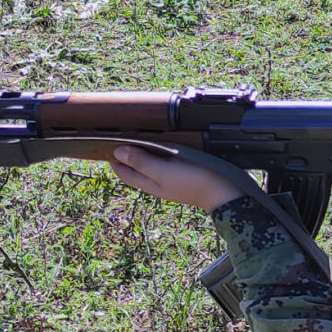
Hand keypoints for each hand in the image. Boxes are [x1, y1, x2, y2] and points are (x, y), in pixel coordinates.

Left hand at [110, 145, 245, 212]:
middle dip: (126, 156)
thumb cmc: (194, 181)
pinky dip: (158, 155)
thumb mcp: (164, 170)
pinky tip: (163, 147)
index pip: (125, 173)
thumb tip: (118, 152)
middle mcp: (158, 183)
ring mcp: (172, 181)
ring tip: (138, 139)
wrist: (225, 193)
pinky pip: (164, 165)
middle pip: (136, 170)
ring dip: (142, 154)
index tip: (105, 143)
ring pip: (150, 167)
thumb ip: (141, 162)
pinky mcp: (184, 175)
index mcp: (150, 183)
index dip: (114, 159)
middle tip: (119, 138)